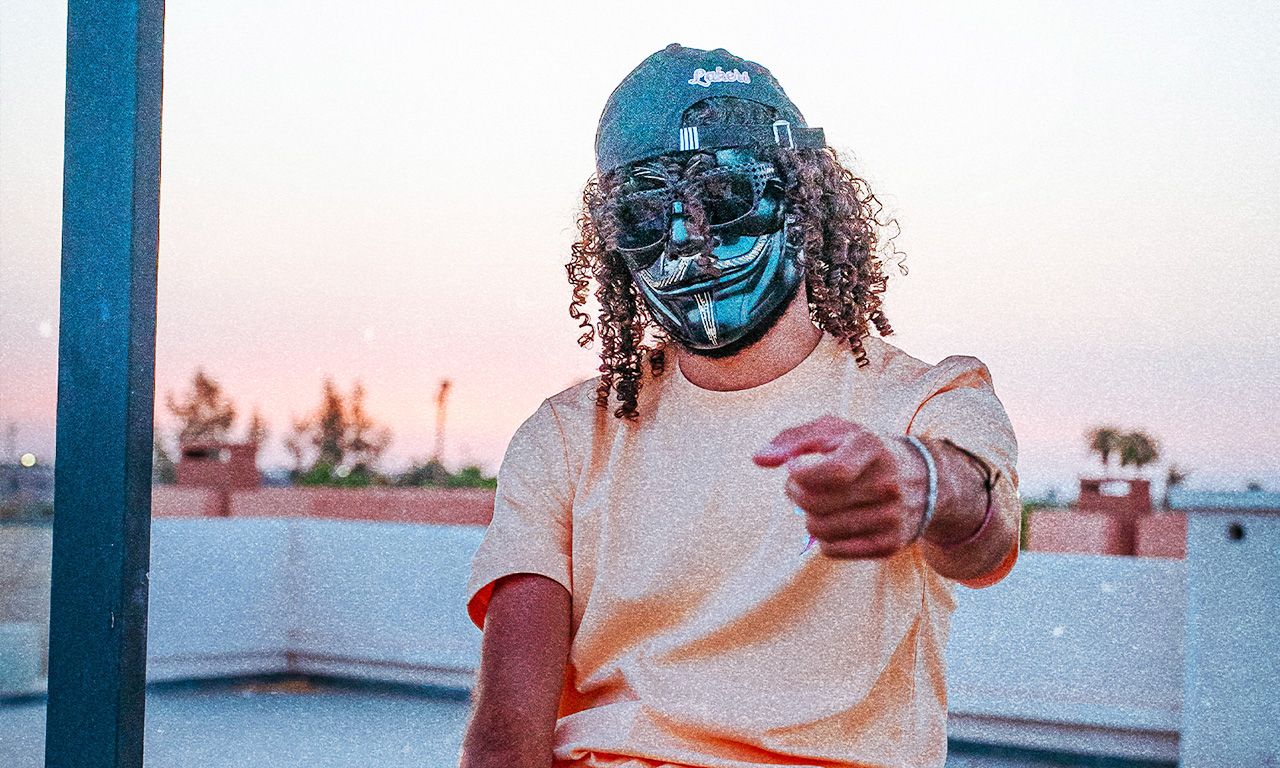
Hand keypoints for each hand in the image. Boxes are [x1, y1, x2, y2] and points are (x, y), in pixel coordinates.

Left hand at [753, 416, 927, 558]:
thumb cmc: (862, 449)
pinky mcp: (889, 544)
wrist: (923, 478)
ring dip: (807, 516)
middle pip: (817, 503)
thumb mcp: (833, 430)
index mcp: (872, 448)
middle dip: (795, 494)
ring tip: (816, 502)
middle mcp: (888, 484)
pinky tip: (831, 520)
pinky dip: (822, 537)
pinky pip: (833, 550)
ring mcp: (891, 517)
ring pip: (821, 529)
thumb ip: (791, 439)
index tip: (794, 468)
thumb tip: (758, 458)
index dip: (801, 475)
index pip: (832, 472)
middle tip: (798, 485)